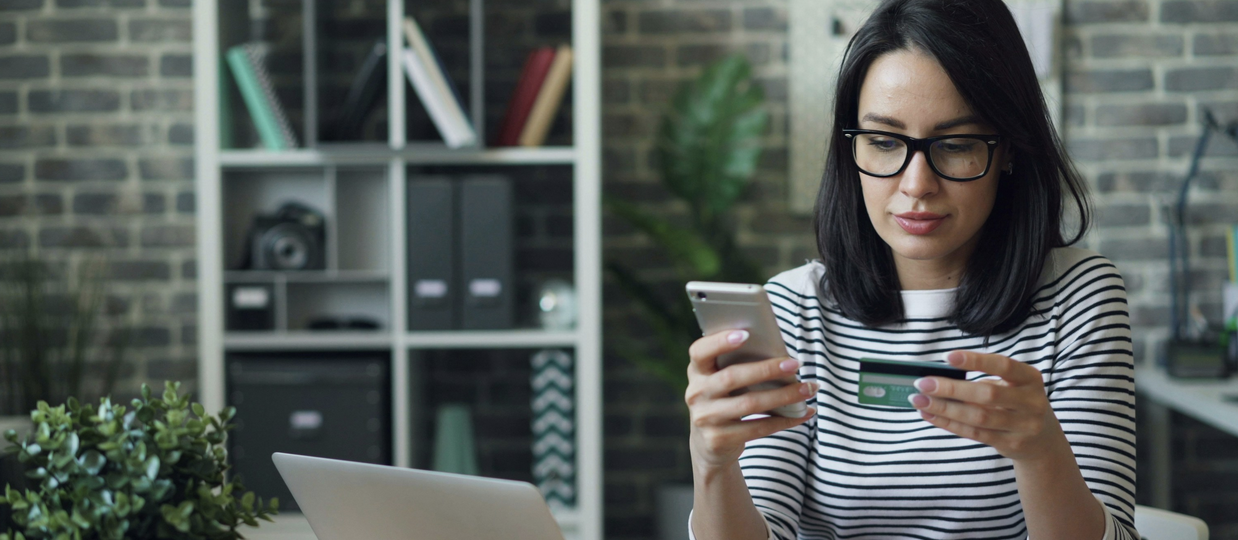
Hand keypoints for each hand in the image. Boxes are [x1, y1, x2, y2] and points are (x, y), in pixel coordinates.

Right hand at [685, 330, 816, 472]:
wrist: (708, 444)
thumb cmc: (724, 400)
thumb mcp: (721, 381)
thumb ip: (737, 366)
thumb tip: (780, 356)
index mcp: (697, 371)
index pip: (700, 351)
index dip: (720, 342)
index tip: (746, 334)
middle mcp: (696, 394)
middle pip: (732, 377)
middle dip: (766, 369)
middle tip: (795, 364)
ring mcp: (705, 418)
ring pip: (750, 404)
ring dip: (784, 395)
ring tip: (808, 389)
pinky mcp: (718, 439)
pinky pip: (758, 428)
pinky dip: (785, 420)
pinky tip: (803, 412)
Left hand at [909, 350, 1061, 461]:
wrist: (1042, 441)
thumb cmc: (1017, 403)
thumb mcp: (1012, 386)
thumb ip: (985, 379)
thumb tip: (939, 377)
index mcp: (1030, 378)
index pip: (1003, 366)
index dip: (975, 361)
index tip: (946, 356)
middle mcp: (1031, 402)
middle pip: (987, 394)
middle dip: (951, 388)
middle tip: (922, 383)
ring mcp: (1023, 426)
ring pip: (978, 417)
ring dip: (944, 408)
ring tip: (919, 400)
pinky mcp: (1011, 444)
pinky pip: (974, 433)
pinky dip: (949, 423)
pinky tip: (930, 414)